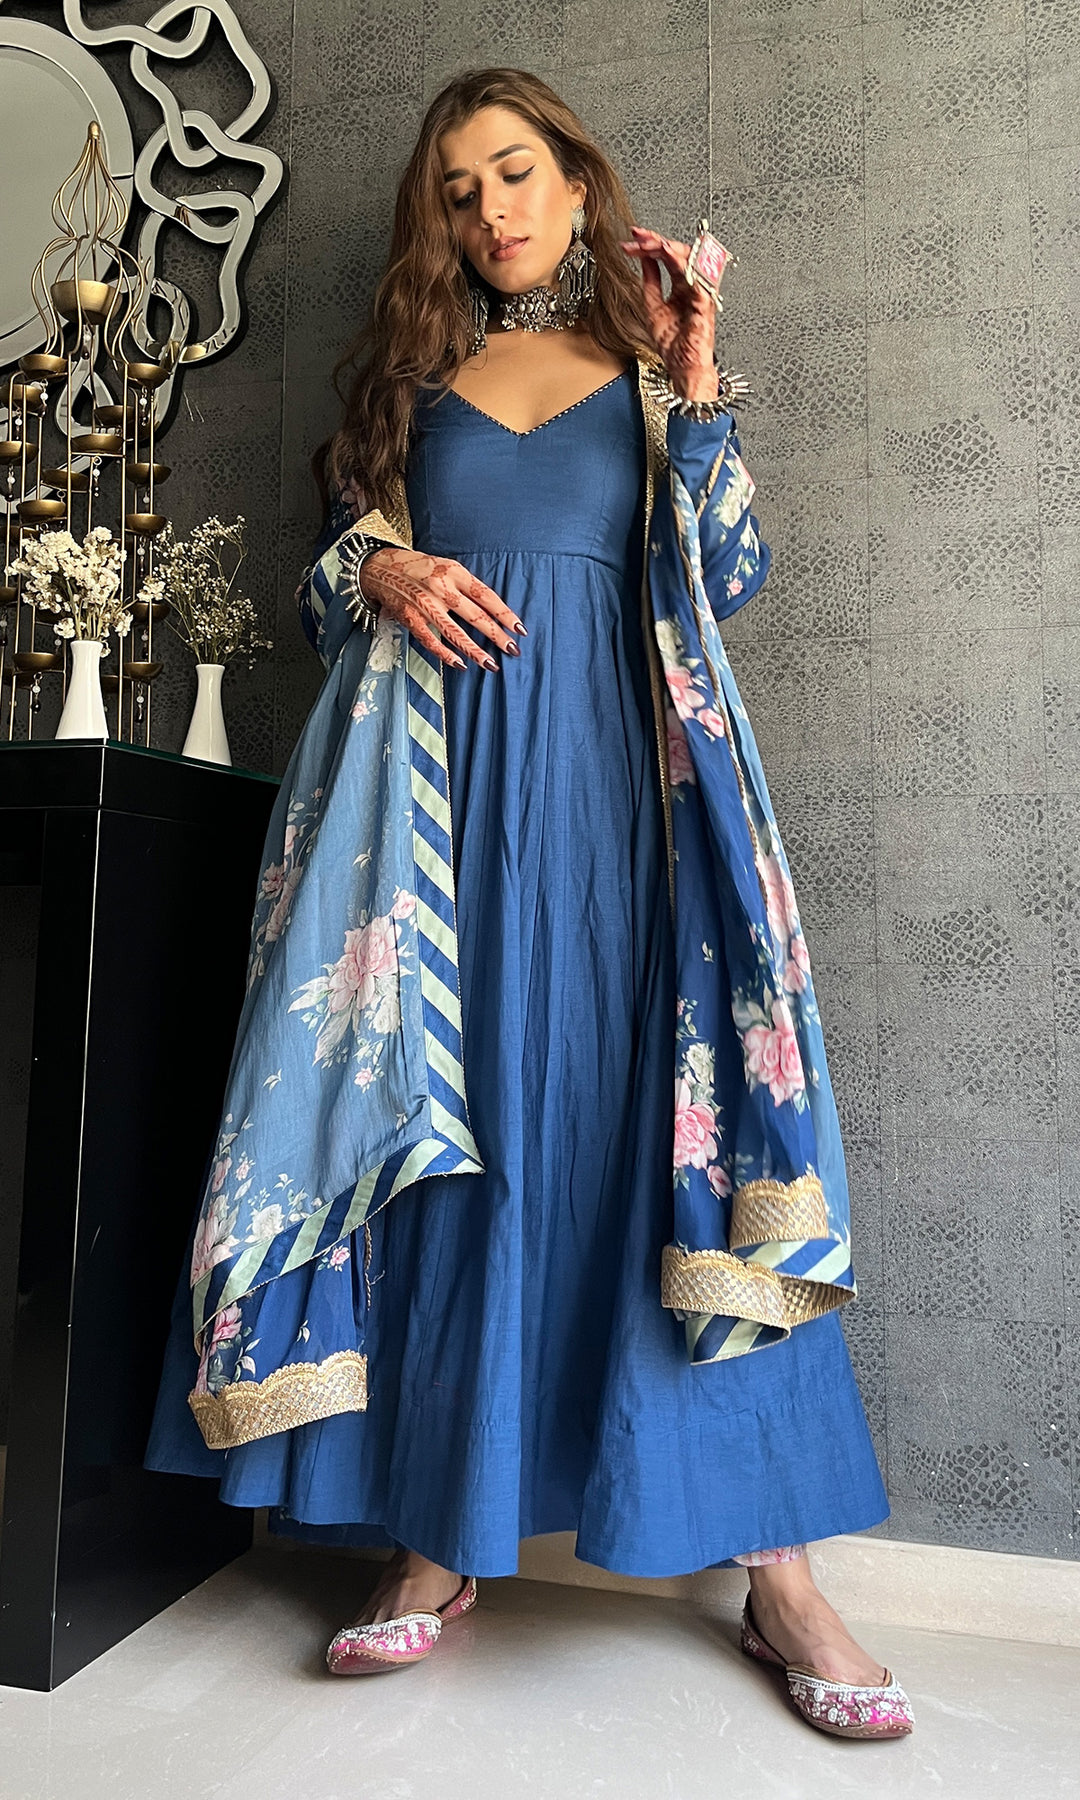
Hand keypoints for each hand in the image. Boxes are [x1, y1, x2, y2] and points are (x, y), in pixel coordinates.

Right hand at [358, 546, 523, 671]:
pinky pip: (430, 640)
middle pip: (475, 616)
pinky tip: (460, 665)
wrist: (381, 567)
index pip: (486, 596)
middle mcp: (441, 587)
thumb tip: (492, 611)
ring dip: (475, 651)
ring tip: (491, 664)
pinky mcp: (410, 618)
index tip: (519, 629)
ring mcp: (424, 604)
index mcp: (454, 572)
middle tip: (513, 650)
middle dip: (496, 635)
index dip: (504, 614)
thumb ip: (466, 586)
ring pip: (454, 632)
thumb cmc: (420, 568)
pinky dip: (445, 654)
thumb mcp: (447, 567)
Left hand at [619, 226, 719, 401]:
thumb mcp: (653, 308)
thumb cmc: (675, 347)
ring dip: (669, 247)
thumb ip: (650, 284)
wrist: (684, 370)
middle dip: (657, 241)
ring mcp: (700, 294)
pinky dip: (684, 265)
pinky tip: (671, 256)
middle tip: (638, 236)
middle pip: (679, 253)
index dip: (651, 245)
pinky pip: (697, 279)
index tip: (633, 239)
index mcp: (682, 287)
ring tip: (652, 241)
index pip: (668, 258)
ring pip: (690, 260)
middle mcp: (693, 287)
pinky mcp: (704, 304)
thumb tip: (644, 260)